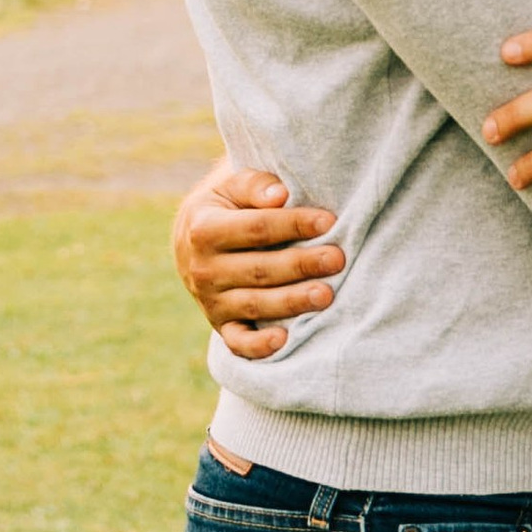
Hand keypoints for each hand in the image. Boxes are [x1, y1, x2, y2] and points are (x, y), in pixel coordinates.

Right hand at [172, 162, 348, 358]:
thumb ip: (255, 185)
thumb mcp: (231, 186)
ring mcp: (210, 300)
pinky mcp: (220, 325)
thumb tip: (280, 195)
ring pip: (254, 304)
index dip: (293, 224)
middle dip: (301, 265)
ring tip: (326, 295)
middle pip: (259, 269)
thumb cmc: (227, 205)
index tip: (329, 221)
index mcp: (204, 229)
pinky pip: (237, 342)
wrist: (194, 238)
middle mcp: (203, 269)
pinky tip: (284, 340)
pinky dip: (258, 346)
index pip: (256, 229)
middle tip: (337, 260)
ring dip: (292, 302)